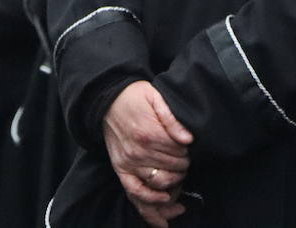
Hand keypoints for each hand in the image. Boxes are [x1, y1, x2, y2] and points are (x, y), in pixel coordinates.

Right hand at [103, 81, 192, 225]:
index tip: (187, 144)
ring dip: (175, 180)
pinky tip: (165, 198)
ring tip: (179, 172)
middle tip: (185, 158)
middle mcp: (139, 151)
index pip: (180, 152)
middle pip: (174, 167)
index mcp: (150, 133)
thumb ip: (172, 118)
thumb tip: (188, 139)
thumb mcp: (155, 97)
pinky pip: (136, 191)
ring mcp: (129, 162)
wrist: (107, 100)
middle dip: (184, 164)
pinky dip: (151, 199)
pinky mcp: (121, 169)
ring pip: (160, 182)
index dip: (188, 149)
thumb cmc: (134, 97)